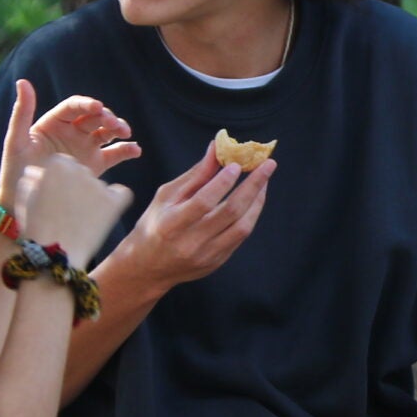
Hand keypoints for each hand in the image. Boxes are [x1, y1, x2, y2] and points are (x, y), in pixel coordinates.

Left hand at [0, 79, 139, 195]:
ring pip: (106, 132)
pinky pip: (114, 154)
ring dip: (118, 129)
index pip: (74, 107)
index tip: (98, 108)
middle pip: (94, 117)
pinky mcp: (94, 165)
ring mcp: (84, 148)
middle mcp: (72, 132)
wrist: (24, 202)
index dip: (87, 104)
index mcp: (54, 122)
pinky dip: (126, 151)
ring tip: (127, 133)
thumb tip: (23, 82)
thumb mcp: (16, 140)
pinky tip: (136, 150)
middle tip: (115, 125)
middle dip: (107, 117)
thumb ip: (22, 112)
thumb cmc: (15, 169)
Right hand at [14, 155, 132, 262]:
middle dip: (76, 188)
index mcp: (56, 165)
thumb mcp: (24, 199)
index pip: (63, 165)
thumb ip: (31, 180)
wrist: (55, 257)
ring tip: (81, 220)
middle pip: (82, 174)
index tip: (55, 198)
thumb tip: (36, 173)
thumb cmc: (36, 229)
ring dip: (93, 197)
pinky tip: (105, 214)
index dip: (58, 182)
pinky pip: (121, 194)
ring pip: (100, 186)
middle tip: (69, 211)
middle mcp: (79, 169)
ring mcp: (98, 185)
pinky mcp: (114, 202)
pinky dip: (115, 201)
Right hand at [107, 140, 273, 294]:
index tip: (237, 163)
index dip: (222, 182)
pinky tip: (255, 199)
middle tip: (267, 164)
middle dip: (253, 185)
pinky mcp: (217, 262)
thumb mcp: (166, 196)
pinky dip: (251, 215)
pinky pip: (241, 236)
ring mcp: (207, 255)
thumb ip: (195, 175)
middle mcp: (191, 242)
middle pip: (230, 212)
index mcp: (172, 224)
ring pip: (242, 226)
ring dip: (257, 200)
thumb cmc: (155, 225)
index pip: (203, 201)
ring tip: (264, 180)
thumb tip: (217, 148)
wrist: (149, 268)